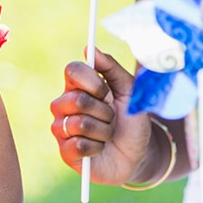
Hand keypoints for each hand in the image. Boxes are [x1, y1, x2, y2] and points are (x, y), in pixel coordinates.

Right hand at [50, 48, 153, 184]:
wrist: (139, 153)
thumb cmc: (132, 119)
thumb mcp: (130, 90)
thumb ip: (111, 68)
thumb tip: (90, 49)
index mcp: (78, 86)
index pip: (72, 70)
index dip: (92, 81)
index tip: (108, 93)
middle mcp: (65, 104)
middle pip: (77, 99)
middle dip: (104, 111)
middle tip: (111, 118)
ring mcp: (62, 128)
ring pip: (79, 123)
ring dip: (104, 131)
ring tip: (107, 134)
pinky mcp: (65, 152)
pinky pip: (78, 145)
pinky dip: (97, 147)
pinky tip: (100, 148)